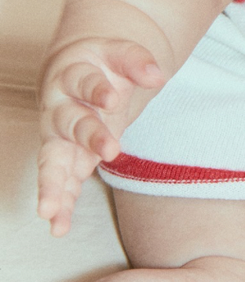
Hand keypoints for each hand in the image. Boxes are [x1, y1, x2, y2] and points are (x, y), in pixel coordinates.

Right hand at [37, 37, 164, 235]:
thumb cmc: (102, 64)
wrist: (78, 71)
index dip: (97, 90)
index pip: (82, 81)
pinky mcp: (65, 160)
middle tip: (111, 150)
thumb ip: (138, 62)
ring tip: (49, 210)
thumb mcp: (121, 54)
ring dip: (52, 185)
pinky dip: (60, 204)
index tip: (112, 98)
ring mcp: (58, 137)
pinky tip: (58, 228)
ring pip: (52, 160)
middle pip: (69, 122)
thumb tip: (158, 75)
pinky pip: (60, 183)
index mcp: (71, 75)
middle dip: (88, 136)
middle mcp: (59, 108)